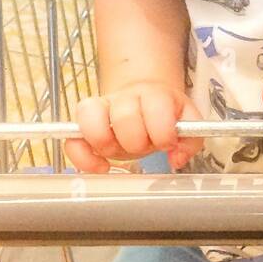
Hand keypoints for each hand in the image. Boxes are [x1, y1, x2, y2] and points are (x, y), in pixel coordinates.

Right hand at [67, 82, 202, 173]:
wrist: (142, 97)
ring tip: (119, 152)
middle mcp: (124, 98)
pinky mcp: (83, 126)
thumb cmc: (163, 115)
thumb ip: (190, 140)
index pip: (156, 105)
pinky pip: (72, 141)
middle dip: (137, 141)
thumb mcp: (186, 122)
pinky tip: (102, 167)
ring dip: (107, 143)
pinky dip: (83, 158)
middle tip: (145, 146)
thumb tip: (176, 158)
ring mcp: (100, 109)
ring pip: (90, 117)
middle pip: (124, 116)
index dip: (163, 130)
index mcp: (154, 94)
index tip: (167, 143)